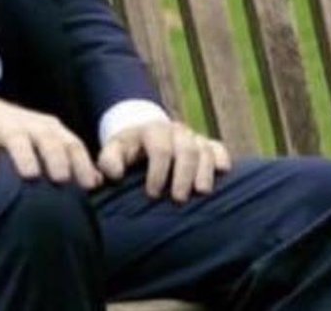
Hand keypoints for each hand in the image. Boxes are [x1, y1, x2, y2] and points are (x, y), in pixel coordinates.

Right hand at [0, 90, 102, 188]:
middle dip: (56, 157)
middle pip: (48, 139)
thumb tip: (98, 182)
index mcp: (50, 130)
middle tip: (62, 179)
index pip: (72, 145)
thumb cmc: (16, 134)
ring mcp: (5, 127)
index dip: (82, 164)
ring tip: (30, 175)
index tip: (90, 186)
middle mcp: (31, 126)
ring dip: (24, 156)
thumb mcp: (43, 142)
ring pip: (17, 139)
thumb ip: (69, 160)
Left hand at [97, 120, 230, 201]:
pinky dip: (221, 159)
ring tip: (201, 192)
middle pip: (187, 150)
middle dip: (183, 175)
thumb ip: (108, 161)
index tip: (151, 194)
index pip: (160, 149)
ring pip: (205, 150)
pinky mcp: (207, 145)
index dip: (157, 172)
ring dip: (204, 172)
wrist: (145, 137)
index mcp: (153, 130)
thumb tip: (115, 175)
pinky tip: (222, 173)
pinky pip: (219, 148)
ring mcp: (193, 137)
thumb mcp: (113, 151)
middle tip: (178, 199)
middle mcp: (176, 131)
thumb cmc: (128, 151)